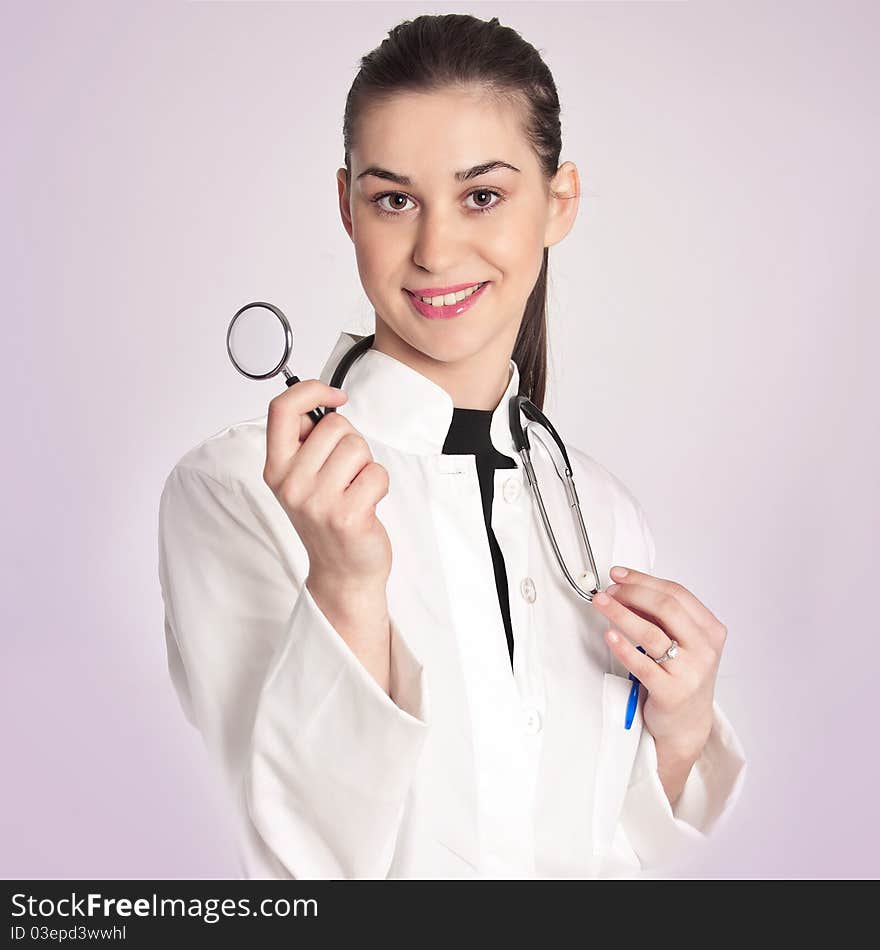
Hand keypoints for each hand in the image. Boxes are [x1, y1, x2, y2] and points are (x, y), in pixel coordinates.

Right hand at [263, 379, 393, 596]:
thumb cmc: (328, 519)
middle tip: (345, 474)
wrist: (342, 572)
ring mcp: (318, 501)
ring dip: (366, 465)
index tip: (336, 396)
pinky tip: (367, 504)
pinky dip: (380, 484)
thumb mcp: (302, 479)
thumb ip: (306, 442)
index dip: (311, 390)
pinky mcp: (347, 515)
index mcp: (276, 468)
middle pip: (334, 425)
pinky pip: (377, 472)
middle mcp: (291, 483)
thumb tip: (324, 402)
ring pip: (358, 446)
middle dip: (350, 442)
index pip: (282, 409)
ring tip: (355, 490)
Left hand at [592, 567, 726, 758]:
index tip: (619, 575)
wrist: (687, 724)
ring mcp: (690, 672)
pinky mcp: (672, 692)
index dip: (644, 580)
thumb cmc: (681, 677)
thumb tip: (626, 588)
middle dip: (632, 593)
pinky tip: (609, 635)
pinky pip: (642, 664)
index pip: (677, 593)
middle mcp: (705, 649)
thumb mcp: (683, 643)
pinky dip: (623, 646)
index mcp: (711, 630)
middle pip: (666, 607)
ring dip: (621, 613)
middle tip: (609, 590)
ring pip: (651, 633)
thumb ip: (661, 617)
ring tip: (601, 603)